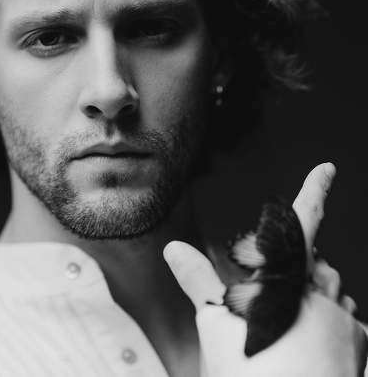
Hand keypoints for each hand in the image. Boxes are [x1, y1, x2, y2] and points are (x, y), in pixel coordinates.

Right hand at [164, 163, 367, 376]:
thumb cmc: (252, 373)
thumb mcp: (215, 324)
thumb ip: (198, 280)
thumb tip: (174, 248)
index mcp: (288, 278)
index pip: (302, 223)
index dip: (315, 191)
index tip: (328, 168)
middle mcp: (324, 294)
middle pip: (315, 260)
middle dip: (298, 260)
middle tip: (271, 287)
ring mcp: (347, 322)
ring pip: (332, 290)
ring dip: (312, 292)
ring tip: (286, 320)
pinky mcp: (360, 349)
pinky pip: (347, 320)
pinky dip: (329, 321)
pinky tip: (307, 344)